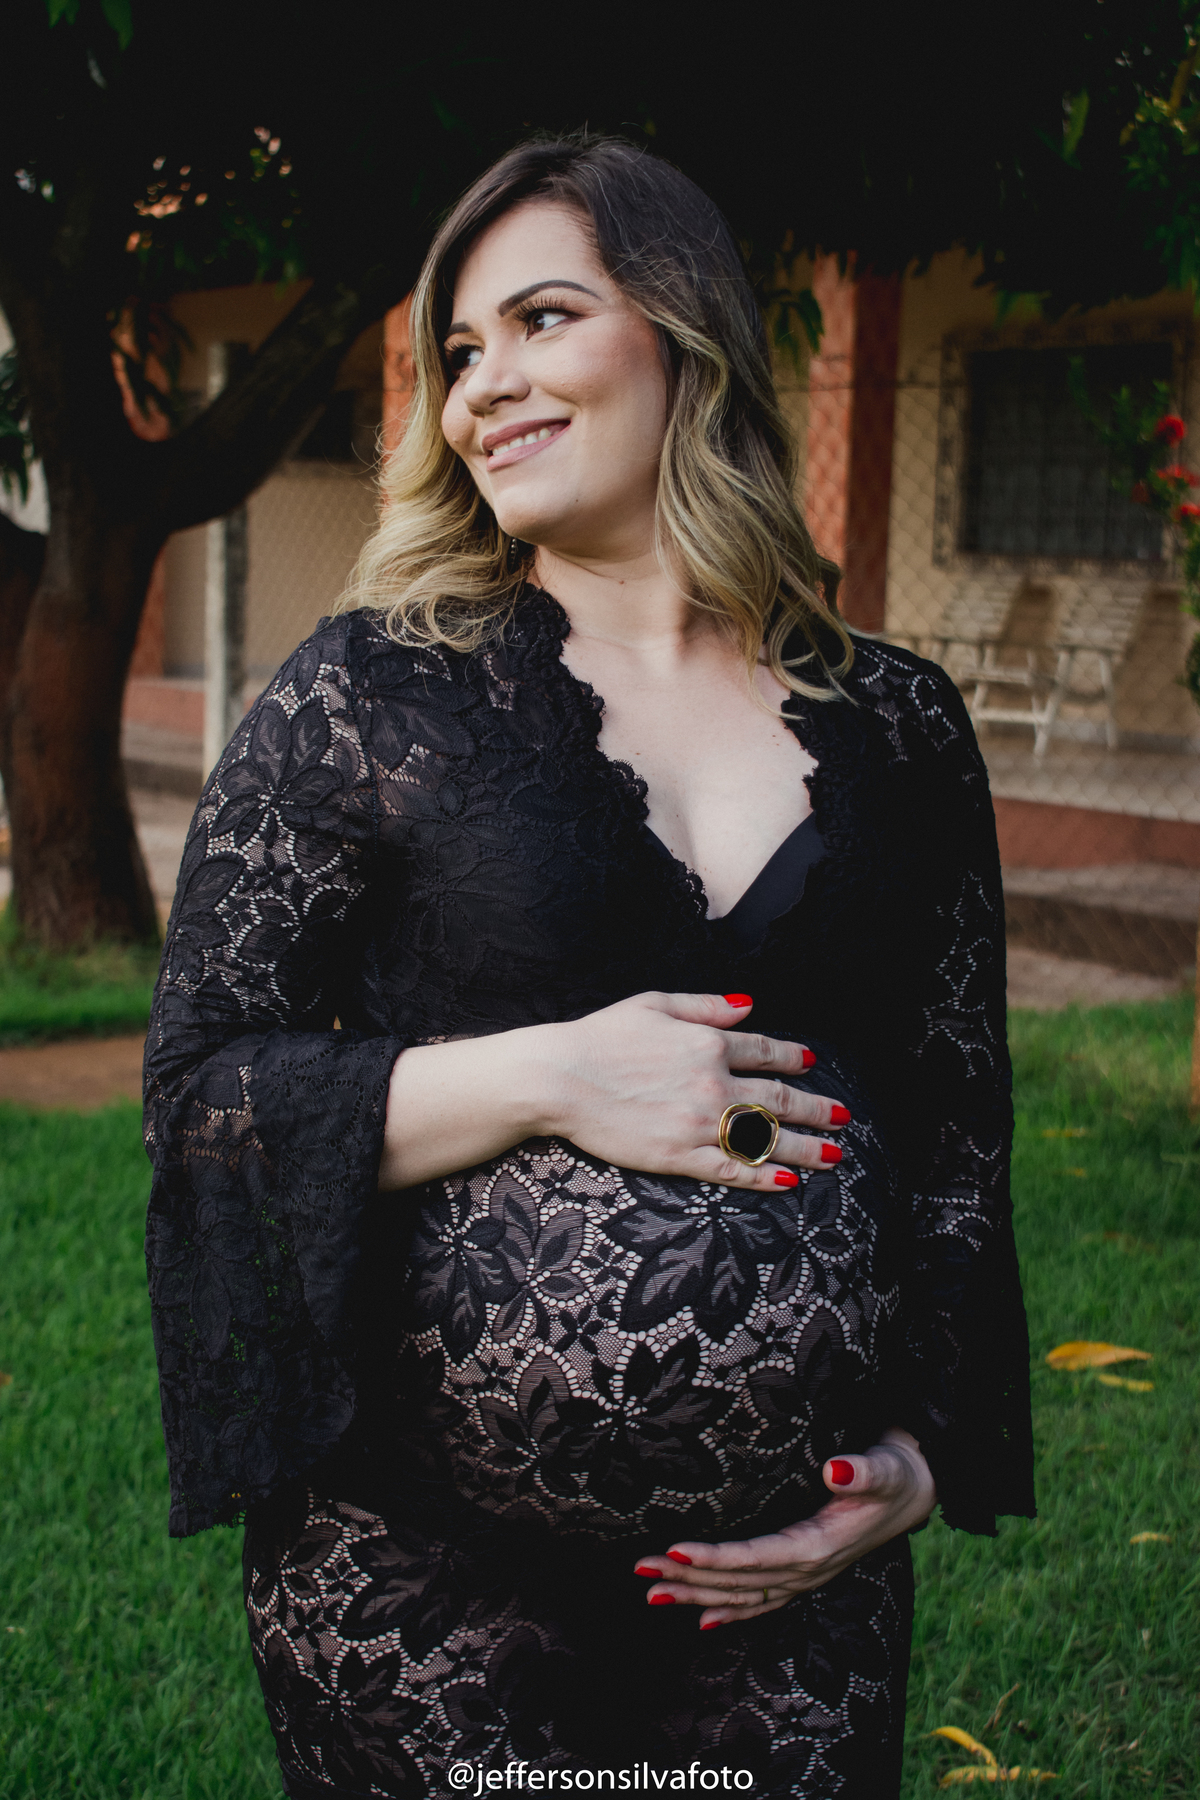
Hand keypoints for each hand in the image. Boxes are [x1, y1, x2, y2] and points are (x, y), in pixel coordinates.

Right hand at [543, 990, 846, 1192]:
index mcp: (707, 1043)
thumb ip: (706, 1007)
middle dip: (816, 1109)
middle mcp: (712, 1083)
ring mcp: (699, 1123)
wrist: (560, 1078)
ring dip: (805, 1147)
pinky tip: (788, 1181)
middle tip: (844, 1118)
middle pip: (778, 1098)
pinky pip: (731, 1168)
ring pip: (765, 1138)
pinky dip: (763, 1176)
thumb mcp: (654, 1005)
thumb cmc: (599, 1037)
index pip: (764, 1051)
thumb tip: (748, 1006)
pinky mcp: (678, 1155)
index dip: (793, 1057)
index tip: (813, 1063)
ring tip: (832, 1156)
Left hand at [632, 1429, 935, 1627]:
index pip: (756, 1557)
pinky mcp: (802, 1575)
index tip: (676, 1551)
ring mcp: (804, 1579)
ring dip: (695, 1596)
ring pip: (741, 1596)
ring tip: (651, 1592)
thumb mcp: (886, 1468)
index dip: (716, 1559)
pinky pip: (760, 1602)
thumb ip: (863, 1472)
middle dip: (688, 1578)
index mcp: (819, 1546)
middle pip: (738, 1582)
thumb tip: (835, 1469)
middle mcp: (808, 1572)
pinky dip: (729, 1613)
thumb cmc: (895, 1473)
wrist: (915, 1492)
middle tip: (641, 1570)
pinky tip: (699, 1619)